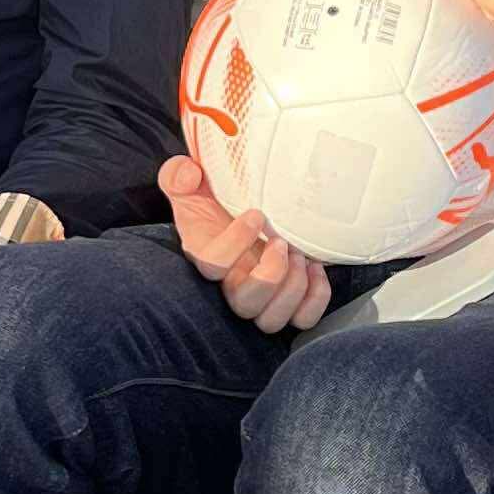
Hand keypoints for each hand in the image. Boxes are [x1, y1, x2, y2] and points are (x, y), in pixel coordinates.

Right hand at [159, 156, 330, 333]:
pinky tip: (315, 269)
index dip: (236, 243)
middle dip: (271, 273)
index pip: (212, 266)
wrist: (244, 215)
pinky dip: (316, 298)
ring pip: (272, 320)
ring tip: (300, 255)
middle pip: (246, 305)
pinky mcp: (287, 305)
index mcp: (205, 257)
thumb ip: (177, 176)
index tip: (256, 214)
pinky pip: (303, 319)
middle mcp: (230, 287)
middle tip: (283, 242)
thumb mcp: (190, 183)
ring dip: (294, 287)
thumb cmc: (217, 203)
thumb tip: (187, 173)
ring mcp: (260, 301)